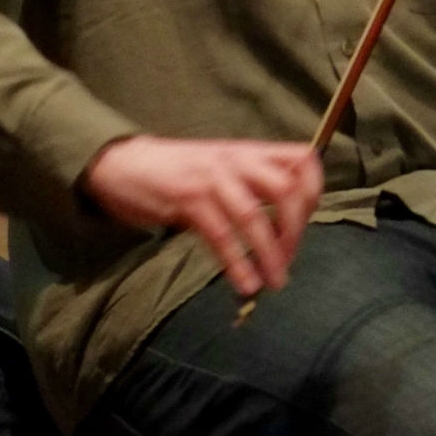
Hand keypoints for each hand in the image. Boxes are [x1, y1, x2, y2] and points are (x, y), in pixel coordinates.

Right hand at [81, 136, 322, 296]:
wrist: (121, 163)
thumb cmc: (178, 171)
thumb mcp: (223, 166)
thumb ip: (253, 185)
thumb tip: (286, 226)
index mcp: (251, 151)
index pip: (304, 159)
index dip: (313, 191)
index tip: (305, 223)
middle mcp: (237, 160)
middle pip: (286, 189)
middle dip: (295, 230)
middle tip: (289, 259)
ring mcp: (211, 178)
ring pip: (253, 216)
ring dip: (269, 254)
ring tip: (275, 282)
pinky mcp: (186, 198)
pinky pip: (220, 235)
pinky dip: (236, 263)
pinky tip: (245, 283)